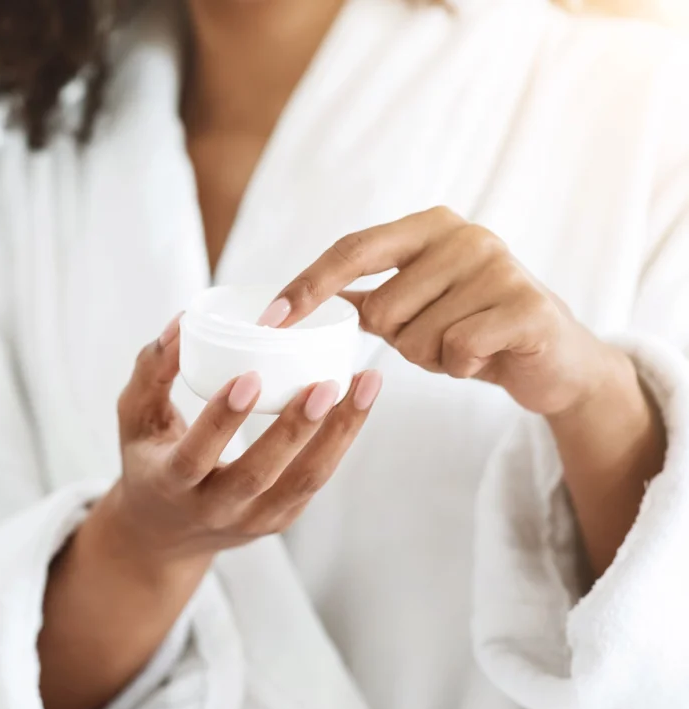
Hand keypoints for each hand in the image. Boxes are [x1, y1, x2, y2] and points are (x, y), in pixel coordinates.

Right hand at [87, 315, 381, 580]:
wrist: (164, 533)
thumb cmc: (150, 458)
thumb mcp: (135, 417)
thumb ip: (151, 370)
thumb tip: (181, 322)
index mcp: (169, 484)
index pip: (195, 456)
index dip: (222, 421)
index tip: (249, 377)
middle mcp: (213, 509)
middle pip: (259, 475)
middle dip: (294, 430)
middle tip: (325, 384)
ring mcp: (253, 519)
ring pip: (304, 480)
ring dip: (339, 433)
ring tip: (365, 384)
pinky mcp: (282, 518)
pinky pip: (316, 478)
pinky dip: (342, 438)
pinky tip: (361, 399)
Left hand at [257, 206, 623, 416]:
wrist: (552, 357)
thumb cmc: (469, 326)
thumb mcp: (414, 302)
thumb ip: (364, 293)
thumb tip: (290, 301)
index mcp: (428, 226)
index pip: (352, 250)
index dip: (308, 286)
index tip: (271, 319)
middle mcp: (464, 235)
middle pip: (381, 308)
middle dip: (398, 340)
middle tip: (437, 336)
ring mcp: (500, 266)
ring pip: (416, 337)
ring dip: (431, 357)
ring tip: (464, 345)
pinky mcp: (528, 306)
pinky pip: (455, 351)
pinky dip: (459, 368)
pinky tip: (484, 358)